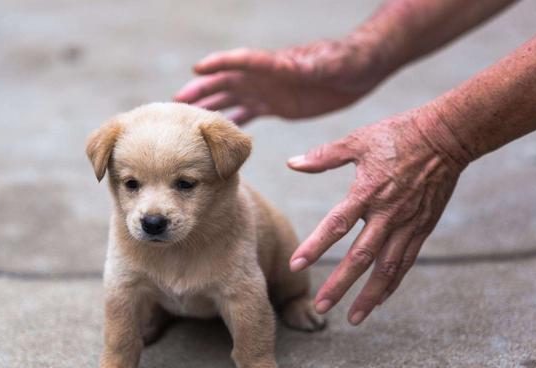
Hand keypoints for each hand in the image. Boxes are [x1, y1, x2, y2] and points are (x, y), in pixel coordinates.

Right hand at [174, 36, 388, 124]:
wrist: (359, 70)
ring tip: (187, 120)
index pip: (242, 61)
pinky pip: (248, 114)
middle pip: (226, 83)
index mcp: (275, 64)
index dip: (219, 64)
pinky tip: (217, 137)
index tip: (196, 70)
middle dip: (202, 91)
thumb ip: (311, 66)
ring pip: (231, 100)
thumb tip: (295, 67)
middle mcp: (265, 77)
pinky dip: (231, 123)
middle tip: (176, 103)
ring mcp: (268, 91)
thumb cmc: (346, 62)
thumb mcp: (331, 64)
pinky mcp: (276, 105)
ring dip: (209, 108)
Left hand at [287, 108, 465, 324]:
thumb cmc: (398, 135)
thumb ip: (324, 156)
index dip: (315, 246)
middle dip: (340, 285)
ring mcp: (408, 225)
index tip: (296, 265)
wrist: (447, 136)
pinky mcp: (422, 229)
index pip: (336, 225)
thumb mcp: (358, 140)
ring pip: (387, 269)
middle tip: (320, 306)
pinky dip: (392, 284)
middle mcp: (388, 214)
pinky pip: (405, 263)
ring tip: (352, 318)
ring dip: (368, 296)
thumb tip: (292, 163)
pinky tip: (379, 300)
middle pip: (361, 257)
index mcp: (367, 192)